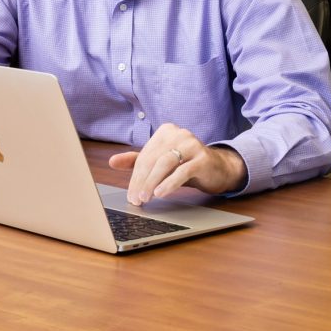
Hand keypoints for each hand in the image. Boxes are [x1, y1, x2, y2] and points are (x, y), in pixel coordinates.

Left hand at [108, 123, 247, 203]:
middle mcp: (179, 133)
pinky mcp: (203, 157)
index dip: (135, 177)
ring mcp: (192, 143)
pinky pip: (183, 170)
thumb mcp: (161, 162)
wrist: (217, 168)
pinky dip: (170, 182)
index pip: (144, 156)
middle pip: (153, 159)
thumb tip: (112, 161)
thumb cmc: (186, 164)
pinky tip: (161, 193)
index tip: (130, 195)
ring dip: (152, 182)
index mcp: (166, 131)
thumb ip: (137, 160)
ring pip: (165, 163)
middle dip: (141, 182)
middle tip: (136, 199)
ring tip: (146, 198)